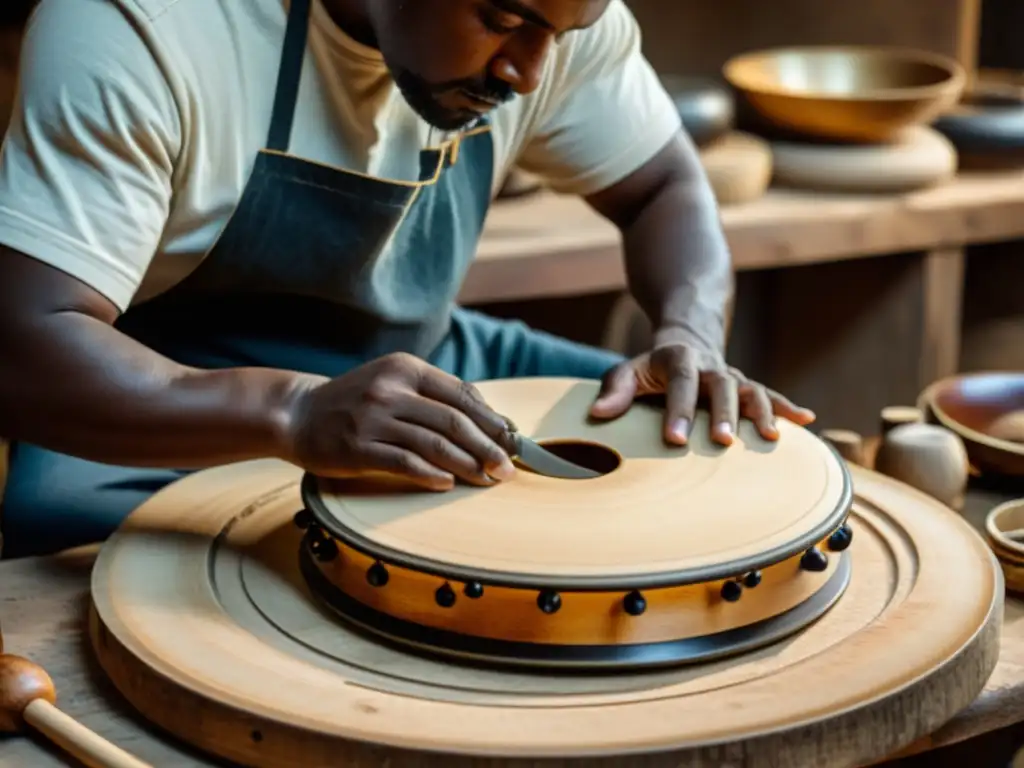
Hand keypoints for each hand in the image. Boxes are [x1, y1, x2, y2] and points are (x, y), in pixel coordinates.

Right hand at [284, 353, 515, 490]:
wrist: (297, 413)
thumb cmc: (354, 402)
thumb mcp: (392, 383)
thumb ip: (433, 395)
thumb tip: (488, 419)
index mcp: (405, 369)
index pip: (461, 394)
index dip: (492, 420)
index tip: (514, 440)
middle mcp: (390, 390)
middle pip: (453, 420)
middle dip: (488, 447)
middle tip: (508, 468)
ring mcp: (373, 418)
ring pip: (433, 443)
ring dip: (467, 464)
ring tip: (487, 480)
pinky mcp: (357, 447)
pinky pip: (403, 462)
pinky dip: (430, 474)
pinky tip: (448, 484)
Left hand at [589, 342, 814, 445]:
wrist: (687, 341)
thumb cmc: (651, 369)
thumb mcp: (626, 372)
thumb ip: (614, 391)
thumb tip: (597, 414)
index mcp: (679, 359)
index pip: (680, 382)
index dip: (678, 409)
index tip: (674, 439)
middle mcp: (711, 366)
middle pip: (722, 386)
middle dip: (724, 414)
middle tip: (723, 442)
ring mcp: (732, 376)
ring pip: (752, 390)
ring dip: (762, 412)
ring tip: (769, 437)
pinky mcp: (747, 387)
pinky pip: (770, 395)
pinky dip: (788, 407)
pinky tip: (807, 421)